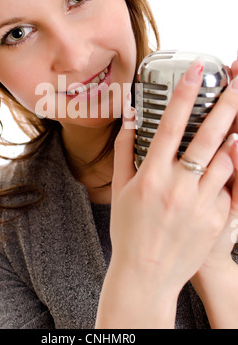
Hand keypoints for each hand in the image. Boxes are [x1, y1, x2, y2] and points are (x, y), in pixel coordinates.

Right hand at [110, 59, 237, 296]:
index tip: (196, 70)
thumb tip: (130, 116)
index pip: (171, 124)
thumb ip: (124, 149)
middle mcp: (178, 186)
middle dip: (227, 104)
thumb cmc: (129, 228)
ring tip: (234, 123)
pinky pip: (231, 187)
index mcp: (151, 175)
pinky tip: (226, 165)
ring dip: (232, 138)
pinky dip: (230, 172)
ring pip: (227, 160)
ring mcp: (201, 203)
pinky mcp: (218, 219)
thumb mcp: (120, 187)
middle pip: (208, 136)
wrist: (147, 274)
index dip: (184, 93)